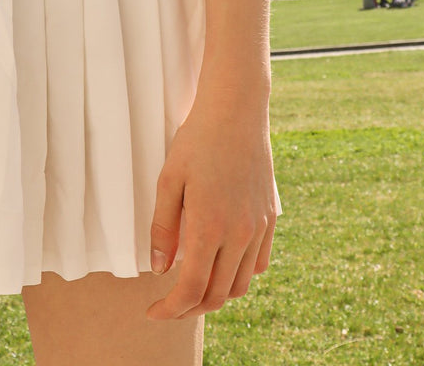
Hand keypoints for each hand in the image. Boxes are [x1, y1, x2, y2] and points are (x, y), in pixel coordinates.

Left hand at [146, 85, 277, 320]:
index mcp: (210, 227)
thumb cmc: (197, 140)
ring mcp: (259, 227)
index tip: (153, 312)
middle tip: (168, 304)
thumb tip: (160, 270)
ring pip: (241, 284)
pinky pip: (258, 263)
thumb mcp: (168, 179)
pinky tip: (221, 264)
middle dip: (190, 308)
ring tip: (193, 287)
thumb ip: (163, 228)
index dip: (171, 309)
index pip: (192, 289)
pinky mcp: (270, 218)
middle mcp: (239, 234)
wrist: (237, 110)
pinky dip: (239, 275)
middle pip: (218, 295)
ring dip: (216, 295)